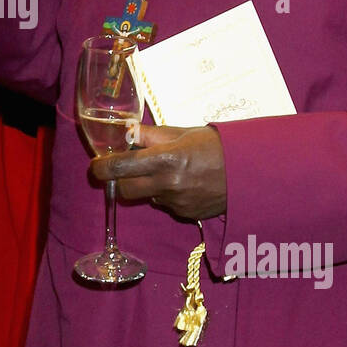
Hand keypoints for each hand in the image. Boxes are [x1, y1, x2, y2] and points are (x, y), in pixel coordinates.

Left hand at [91, 124, 226, 218]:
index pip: (120, 167)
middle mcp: (168, 184)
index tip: (96, 166)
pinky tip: (185, 183)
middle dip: (121, 180)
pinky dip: (166, 195)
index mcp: (166, 159)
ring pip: (146, 198)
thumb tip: (126, 132)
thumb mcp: (183, 133)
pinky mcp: (185, 214)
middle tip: (127, 170)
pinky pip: (165, 205)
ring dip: (148, 187)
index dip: (102, 168)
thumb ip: (151, 135)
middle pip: (125, 190)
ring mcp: (176, 202)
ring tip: (169, 172)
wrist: (250, 171)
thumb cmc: (216, 146)